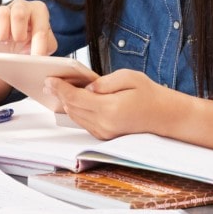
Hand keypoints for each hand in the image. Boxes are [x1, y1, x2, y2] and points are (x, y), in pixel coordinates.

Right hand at [0, 0, 57, 55]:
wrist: (8, 47)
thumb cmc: (27, 44)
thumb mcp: (42, 47)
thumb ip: (45, 48)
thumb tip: (39, 55)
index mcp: (39, 11)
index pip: (41, 28)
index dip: (38, 46)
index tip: (35, 59)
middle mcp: (22, 6)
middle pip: (19, 14)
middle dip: (18, 34)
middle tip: (17, 42)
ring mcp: (4, 7)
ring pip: (2, 14)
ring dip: (2, 33)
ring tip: (4, 40)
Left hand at [48, 69, 181, 140]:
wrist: (164, 115)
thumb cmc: (149, 94)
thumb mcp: (130, 77)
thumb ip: (105, 82)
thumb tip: (86, 88)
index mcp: (110, 109)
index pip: (76, 98)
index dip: (60, 88)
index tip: (49, 79)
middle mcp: (104, 124)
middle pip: (72, 108)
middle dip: (59, 94)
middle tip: (48, 82)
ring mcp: (104, 132)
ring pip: (76, 116)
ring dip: (66, 103)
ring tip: (57, 89)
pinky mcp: (104, 135)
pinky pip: (84, 121)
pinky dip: (77, 110)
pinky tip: (72, 99)